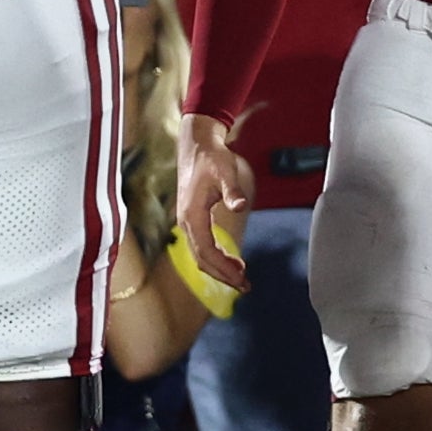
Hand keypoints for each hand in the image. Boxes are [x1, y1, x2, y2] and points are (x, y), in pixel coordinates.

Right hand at [175, 113, 254, 292]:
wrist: (197, 144)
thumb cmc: (211, 157)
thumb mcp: (225, 171)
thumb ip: (232, 190)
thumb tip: (240, 206)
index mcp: (192, 215)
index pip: (207, 251)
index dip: (224, 268)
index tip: (242, 278)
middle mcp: (186, 222)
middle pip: (202, 259)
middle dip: (223, 275)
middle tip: (245, 286)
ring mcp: (187, 221)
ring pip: (201, 255)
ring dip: (219, 269)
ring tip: (241, 278)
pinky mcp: (192, 218)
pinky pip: (202, 246)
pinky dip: (216, 258)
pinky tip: (232, 260)